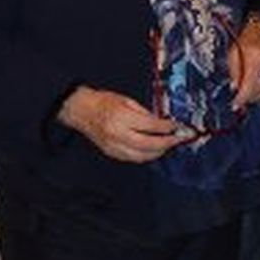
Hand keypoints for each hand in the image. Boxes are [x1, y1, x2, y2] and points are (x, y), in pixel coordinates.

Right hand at [57, 86, 181, 162]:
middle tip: (178, 139)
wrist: (81, 111)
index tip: (177, 127)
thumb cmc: (102, 102)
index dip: (167, 127)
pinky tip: (153, 150)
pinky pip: (133, 159)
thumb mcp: (126, 100)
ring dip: (158, 152)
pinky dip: (146, 156)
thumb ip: (144, 112)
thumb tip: (161, 122)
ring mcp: (114, 147)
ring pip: (142, 156)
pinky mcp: (112, 153)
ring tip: (168, 145)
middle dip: (167, 143)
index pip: (151, 126)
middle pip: (149, 145)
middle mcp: (118, 135)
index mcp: (121, 118)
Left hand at [229, 18, 259, 109]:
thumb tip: (234, 88)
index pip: (249, 83)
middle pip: (259, 89)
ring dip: (256, 97)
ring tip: (247, 96)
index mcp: (254, 56)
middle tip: (239, 102)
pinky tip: (256, 91)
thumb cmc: (245, 41)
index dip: (242, 97)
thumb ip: (233, 72)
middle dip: (248, 98)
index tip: (235, 104)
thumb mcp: (233, 53)